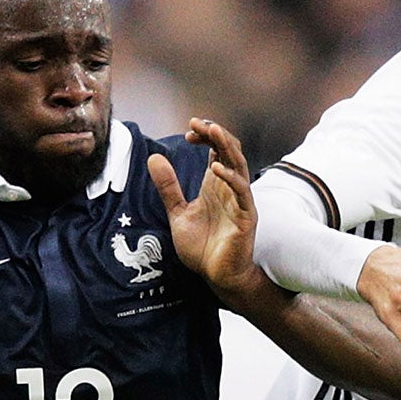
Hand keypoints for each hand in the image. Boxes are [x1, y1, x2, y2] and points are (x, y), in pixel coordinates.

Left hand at [148, 117, 259, 300]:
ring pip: (239, 165)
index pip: (216, 149)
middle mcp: (229, 188)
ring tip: (213, 131)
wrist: (216, 276)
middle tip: (197, 123)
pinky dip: (231, 178)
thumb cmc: (202, 248)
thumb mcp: (178, 213)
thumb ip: (168, 187)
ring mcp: (240, 201)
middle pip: (229, 150)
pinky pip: (242, 192)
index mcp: (215, 185)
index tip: (188, 132)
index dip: (205, 136)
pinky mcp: (246, 217)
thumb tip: (153, 157)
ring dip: (227, 146)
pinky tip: (216, 168)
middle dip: (215, 133)